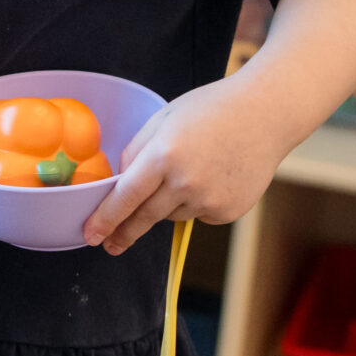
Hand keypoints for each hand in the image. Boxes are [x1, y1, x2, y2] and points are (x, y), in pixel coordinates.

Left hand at [80, 75, 295, 253]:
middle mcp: (186, 183)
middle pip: (145, 217)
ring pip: (172, 214)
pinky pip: (198, 214)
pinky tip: (212, 176)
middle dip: (124, 233)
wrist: (265, 115)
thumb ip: (137, 152)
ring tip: (190, 169)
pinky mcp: (228, 211)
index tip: (90, 235)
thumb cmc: (210, 110)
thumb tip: (120, 183)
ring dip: (168, 203)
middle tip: (109, 245)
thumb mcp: (163, 119)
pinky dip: (196, 202)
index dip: (106, 219)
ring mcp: (210, 201)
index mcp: (164, 156)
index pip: (126, 196)